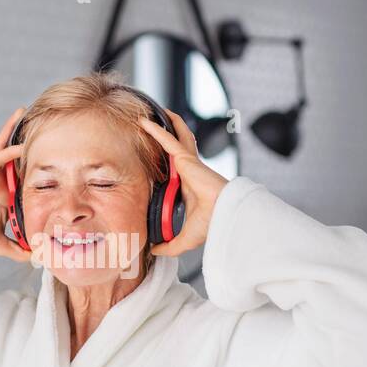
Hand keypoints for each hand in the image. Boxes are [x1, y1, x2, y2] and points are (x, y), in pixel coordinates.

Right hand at [0, 107, 30, 261]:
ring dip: (14, 132)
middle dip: (28, 139)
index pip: (27, 178)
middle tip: (45, 124)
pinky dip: (7, 150)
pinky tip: (20, 145)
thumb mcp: (0, 244)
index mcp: (7, 195)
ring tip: (24, 114)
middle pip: (17, 156)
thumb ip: (18, 250)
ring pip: (5, 148)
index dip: (42, 167)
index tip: (59, 158)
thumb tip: (37, 259)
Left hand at [139, 109, 228, 256]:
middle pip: (177, 147)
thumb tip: (153, 252)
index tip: (154, 161)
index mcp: (189, 186)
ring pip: (174, 137)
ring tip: (151, 114)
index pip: (176, 171)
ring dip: (164, 124)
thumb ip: (168, 245)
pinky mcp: (186, 159)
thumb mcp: (183, 239)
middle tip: (154, 126)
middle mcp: (189, 171)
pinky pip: (168, 140)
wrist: (222, 215)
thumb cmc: (211, 223)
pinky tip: (144, 122)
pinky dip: (156, 130)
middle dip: (168, 135)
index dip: (167, 164)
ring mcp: (188, 163)